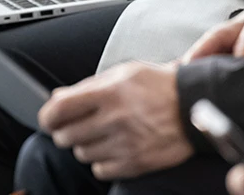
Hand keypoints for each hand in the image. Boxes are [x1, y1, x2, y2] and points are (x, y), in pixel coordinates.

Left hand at [38, 62, 192, 179]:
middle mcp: (114, 119)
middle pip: (66, 135)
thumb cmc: (159, 86)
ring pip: (82, 154)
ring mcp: (125, 144)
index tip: (50, 119)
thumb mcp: (124, 73)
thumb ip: (88, 86)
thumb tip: (57, 97)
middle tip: (78, 125)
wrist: (195, 106)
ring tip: (102, 134)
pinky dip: (102, 161)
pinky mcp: (135, 163)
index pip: (58, 110)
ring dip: (86, 145)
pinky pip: (100, 170)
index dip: (48, 117)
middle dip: (66, 131)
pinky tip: (114, 148)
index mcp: (108, 92)